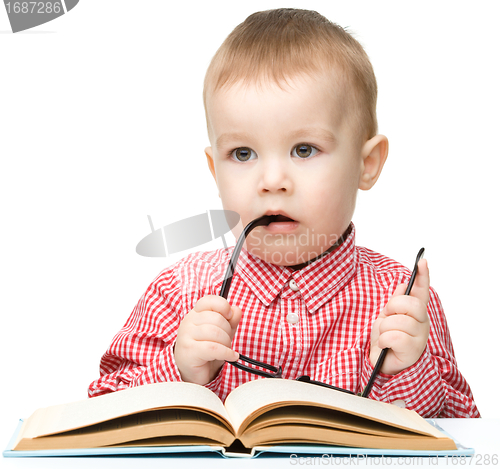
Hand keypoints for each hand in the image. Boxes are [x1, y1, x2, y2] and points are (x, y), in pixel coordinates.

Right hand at [174, 295, 241, 384]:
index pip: (209, 301)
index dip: (223, 306)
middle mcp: (188, 322)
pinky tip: (231, 356)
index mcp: (195, 314)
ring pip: (215, 333)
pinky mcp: (189, 351)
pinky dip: (226, 352)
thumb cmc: (207, 351)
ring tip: (226, 350)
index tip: (229, 316)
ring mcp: (186, 336)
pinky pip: (213, 348)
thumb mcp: (222, 333)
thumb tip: (237, 310)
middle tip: (227, 342)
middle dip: (228, 331)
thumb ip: (230, 321)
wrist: (193, 374)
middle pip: (216, 318)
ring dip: (227, 343)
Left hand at [370, 259, 429, 374]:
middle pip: (410, 304)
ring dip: (384, 328)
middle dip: (392, 308)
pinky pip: (394, 337)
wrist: (381, 363)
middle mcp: (422, 323)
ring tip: (385, 337)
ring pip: (398, 321)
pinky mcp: (412, 351)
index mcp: (415, 313)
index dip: (423, 275)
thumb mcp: (387, 317)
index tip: (422, 261)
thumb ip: (396, 303)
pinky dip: (384, 340)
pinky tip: (386, 345)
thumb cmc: (386, 339)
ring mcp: (420, 337)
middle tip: (387, 317)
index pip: (422, 291)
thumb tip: (402, 285)